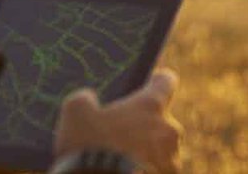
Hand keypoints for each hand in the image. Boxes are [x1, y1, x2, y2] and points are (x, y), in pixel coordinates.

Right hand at [55, 70, 182, 173]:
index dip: (156, 82)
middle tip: (119, 137)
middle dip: (143, 127)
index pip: (166, 82)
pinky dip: (146, 172)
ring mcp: (172, 159)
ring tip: (120, 162)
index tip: (150, 84)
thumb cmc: (89, 148)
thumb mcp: (75, 114)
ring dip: (147, 152)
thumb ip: (84, 99)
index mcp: (151, 105)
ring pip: (161, 150)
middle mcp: (169, 129)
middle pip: (161, 120)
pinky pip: (159, 172)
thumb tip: (89, 99)